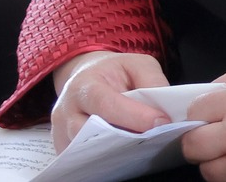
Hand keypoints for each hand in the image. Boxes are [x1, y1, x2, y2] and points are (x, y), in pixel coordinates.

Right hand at [50, 51, 170, 149]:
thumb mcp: (137, 64)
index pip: (106, 104)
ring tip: (142, 149)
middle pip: (90, 134)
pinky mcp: (65, 149)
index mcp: (83, 85)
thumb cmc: (114, 72)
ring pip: (85, 152)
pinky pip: (82, 162)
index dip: (134, 116)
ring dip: (114, 153)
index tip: (161, 122)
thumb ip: (151, 81)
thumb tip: (164, 109)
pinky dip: (104, 160)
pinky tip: (126, 155)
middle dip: (124, 139)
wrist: (88, 77)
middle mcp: (66, 111)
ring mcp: (61, 133)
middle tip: (154, 139)